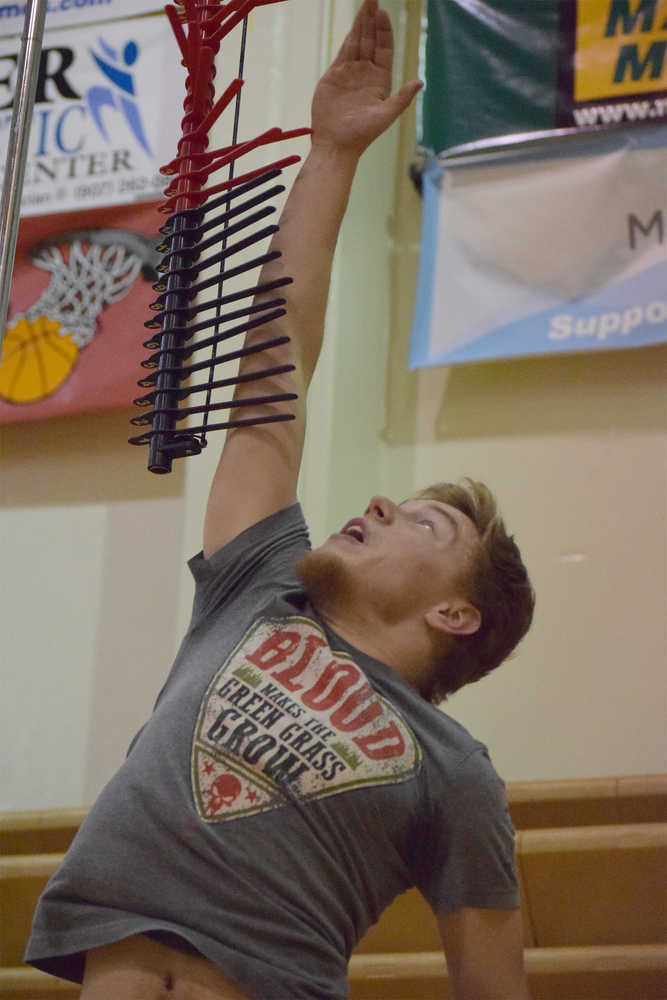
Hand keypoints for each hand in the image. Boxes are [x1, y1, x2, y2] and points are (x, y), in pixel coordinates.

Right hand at [311, 0, 421, 155]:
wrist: (336, 144)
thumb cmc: (362, 134)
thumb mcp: (386, 115)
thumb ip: (402, 98)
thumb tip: (420, 81)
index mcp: (380, 81)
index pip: (384, 49)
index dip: (384, 31)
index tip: (384, 13)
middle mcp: (366, 74)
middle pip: (370, 40)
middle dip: (372, 20)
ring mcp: (350, 73)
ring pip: (357, 42)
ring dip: (361, 24)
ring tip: (365, 4)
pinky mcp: (335, 75)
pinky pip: (344, 51)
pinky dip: (349, 36)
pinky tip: (354, 25)